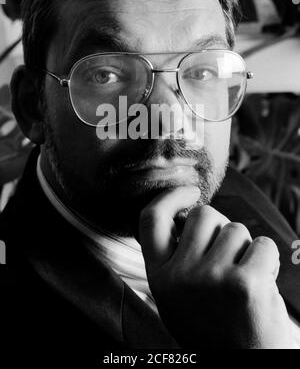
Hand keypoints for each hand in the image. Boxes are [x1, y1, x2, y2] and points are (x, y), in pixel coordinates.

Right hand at [139, 186, 293, 348]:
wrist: (243, 368)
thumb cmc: (215, 328)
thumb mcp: (177, 297)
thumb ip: (176, 258)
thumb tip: (190, 215)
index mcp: (159, 277)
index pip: (151, 219)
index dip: (171, 197)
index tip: (189, 192)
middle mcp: (179, 276)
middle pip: (204, 215)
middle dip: (222, 227)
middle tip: (229, 255)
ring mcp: (211, 278)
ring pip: (236, 229)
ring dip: (246, 248)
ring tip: (244, 279)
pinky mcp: (244, 283)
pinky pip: (263, 245)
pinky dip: (268, 260)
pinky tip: (261, 285)